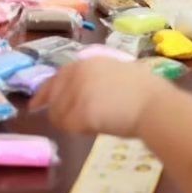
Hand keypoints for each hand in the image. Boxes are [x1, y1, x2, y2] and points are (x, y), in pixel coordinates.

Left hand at [30, 58, 163, 137]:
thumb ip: (98, 78)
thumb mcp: (119, 71)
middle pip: (52, 95)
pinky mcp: (79, 112)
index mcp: (87, 62)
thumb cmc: (147, 92)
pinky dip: (77, 131)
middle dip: (56, 110)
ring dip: (69, 122)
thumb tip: (89, 91)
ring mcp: (76, 92)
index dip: (46, 91)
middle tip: (64, 123)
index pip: (57, 76)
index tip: (36, 104)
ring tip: (88, 125)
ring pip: (58, 114)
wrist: (154, 106)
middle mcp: (77, 72)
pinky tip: (93, 129)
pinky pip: (68, 126)